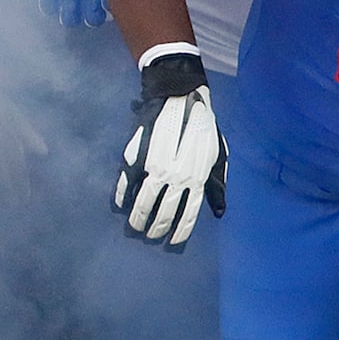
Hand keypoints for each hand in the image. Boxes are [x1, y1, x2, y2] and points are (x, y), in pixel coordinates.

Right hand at [113, 51, 224, 250]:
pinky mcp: (138, 155)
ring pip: (144, 199)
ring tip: (134, 226)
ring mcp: (156, 166)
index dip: (180, 230)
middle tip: (149, 236)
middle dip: (156, 227)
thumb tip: (219, 212)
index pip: (189, 212)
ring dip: (138, 216)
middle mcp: (177, 175)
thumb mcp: (218, 154)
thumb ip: (217, 184)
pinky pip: (127, 180)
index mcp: (198, 176)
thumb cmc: (203, 126)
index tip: (172, 242)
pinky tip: (119, 203)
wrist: (180, 96)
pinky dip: (121, 193)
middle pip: (164, 210)